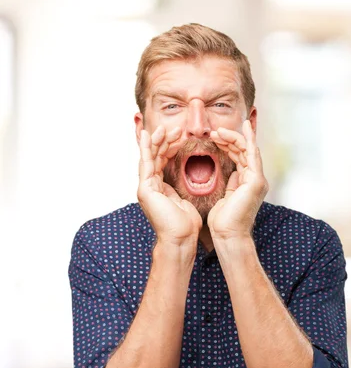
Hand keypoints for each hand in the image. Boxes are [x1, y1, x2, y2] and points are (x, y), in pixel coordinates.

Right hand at [137, 125, 201, 245]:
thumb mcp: (185, 200)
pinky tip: (148, 136)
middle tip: (174, 128)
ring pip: (149, 157)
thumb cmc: (185, 225)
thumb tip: (189, 180)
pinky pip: (146, 163)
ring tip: (164, 128)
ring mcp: (145, 187)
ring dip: (156, 141)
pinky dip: (146, 148)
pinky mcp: (145, 189)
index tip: (179, 136)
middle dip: (163, 141)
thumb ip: (181, 188)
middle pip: (154, 156)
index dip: (169, 147)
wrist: (181, 239)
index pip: (162, 161)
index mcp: (159, 188)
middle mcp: (149, 186)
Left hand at [208, 120, 268, 240]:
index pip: (240, 158)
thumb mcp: (226, 197)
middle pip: (244, 151)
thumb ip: (232, 184)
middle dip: (230, 139)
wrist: (227, 234)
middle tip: (214, 131)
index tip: (216, 137)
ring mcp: (257, 179)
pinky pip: (252, 154)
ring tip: (218, 131)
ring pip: (248, 150)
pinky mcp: (256, 180)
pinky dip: (248, 139)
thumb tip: (233, 174)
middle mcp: (256, 179)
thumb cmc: (223, 222)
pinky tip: (243, 128)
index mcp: (248, 183)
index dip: (229, 145)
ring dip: (233, 138)